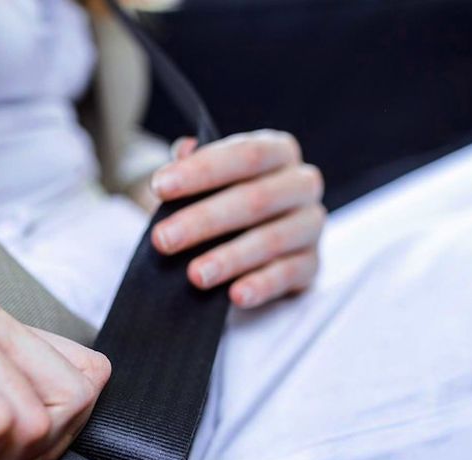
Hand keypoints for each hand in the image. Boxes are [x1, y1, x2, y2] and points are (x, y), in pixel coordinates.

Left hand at [149, 130, 325, 308]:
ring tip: (194, 275)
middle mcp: (302, 183)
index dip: (201, 170)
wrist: (251, 244)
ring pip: (271, 240)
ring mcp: (311, 225)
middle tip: (163, 240)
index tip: (158, 187)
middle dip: (204, 220)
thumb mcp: (207, 180)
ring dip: (229, 258)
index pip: (245, 154)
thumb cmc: (222, 201)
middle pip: (255, 199)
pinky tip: (235, 297)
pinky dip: (261, 285)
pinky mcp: (312, 264)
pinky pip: (289, 275)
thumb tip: (183, 150)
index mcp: (278, 151)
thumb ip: (194, 165)